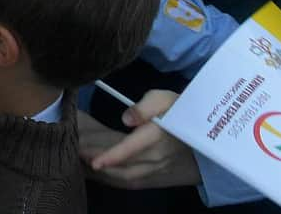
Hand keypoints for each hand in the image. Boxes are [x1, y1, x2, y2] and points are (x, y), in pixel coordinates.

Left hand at [79, 91, 199, 189]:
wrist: (204, 132)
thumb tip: (126, 118)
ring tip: (82, 163)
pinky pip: (133, 181)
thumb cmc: (179, 108)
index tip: (93, 161)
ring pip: (128, 177)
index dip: (112, 156)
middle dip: (100, 165)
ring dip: (105, 174)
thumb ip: (145, 106)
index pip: (132, 149)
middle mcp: (157, 157)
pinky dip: (115, 180)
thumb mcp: (164, 98)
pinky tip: (99, 172)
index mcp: (157, 136)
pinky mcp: (157, 174)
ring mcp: (158, 169)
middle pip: (125, 167)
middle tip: (76, 156)